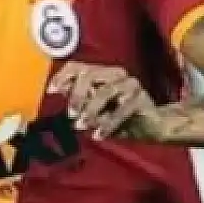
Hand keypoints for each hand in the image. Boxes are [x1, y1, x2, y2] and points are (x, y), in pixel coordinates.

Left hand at [48, 62, 163, 140]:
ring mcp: (130, 84)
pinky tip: (99, 135)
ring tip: (82, 126)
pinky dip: (108, 124)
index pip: (78, 66)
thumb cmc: (120, 118)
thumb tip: (57, 91)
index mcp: (102, 73)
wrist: (152, 127)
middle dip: (77, 95)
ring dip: (91, 111)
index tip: (51, 91)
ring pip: (105, 91)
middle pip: (89, 74)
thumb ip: (79, 99)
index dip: (62, 76)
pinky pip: (121, 109)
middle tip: (70, 115)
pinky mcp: (142, 98)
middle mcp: (115, 74)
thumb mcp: (95, 109)